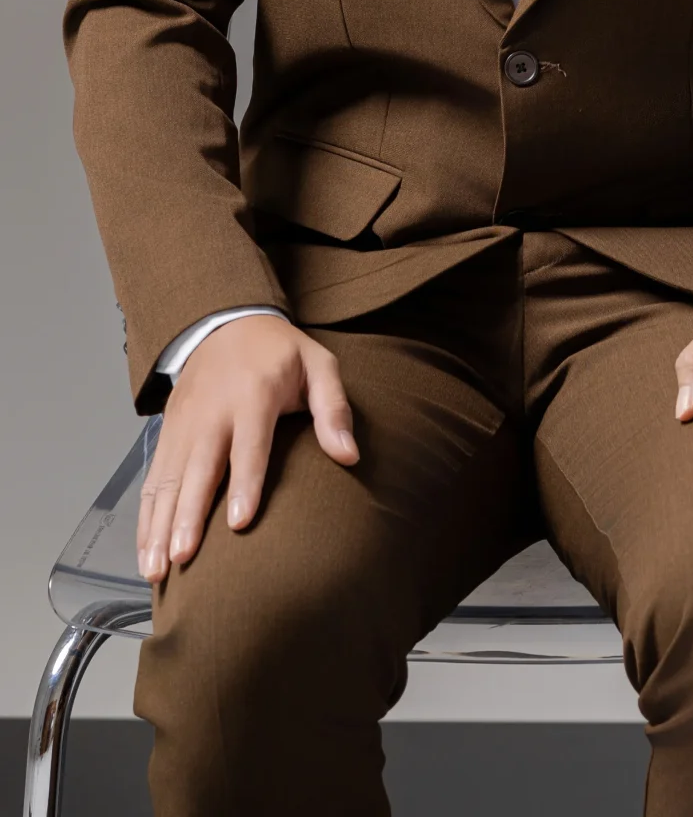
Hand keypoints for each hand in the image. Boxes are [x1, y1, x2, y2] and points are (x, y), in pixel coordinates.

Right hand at [137, 314, 358, 582]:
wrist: (226, 321)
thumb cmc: (279, 352)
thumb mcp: (318, 365)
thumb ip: (334, 409)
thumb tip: (349, 455)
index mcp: (253, 394)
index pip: (249, 445)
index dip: (245, 484)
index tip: (239, 523)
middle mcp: (212, 412)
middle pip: (198, 469)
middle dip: (188, 515)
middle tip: (183, 558)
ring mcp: (183, 424)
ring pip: (167, 481)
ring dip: (158, 526)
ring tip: (157, 568)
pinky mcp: (166, 434)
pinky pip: (152, 481)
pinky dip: (145, 518)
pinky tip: (145, 551)